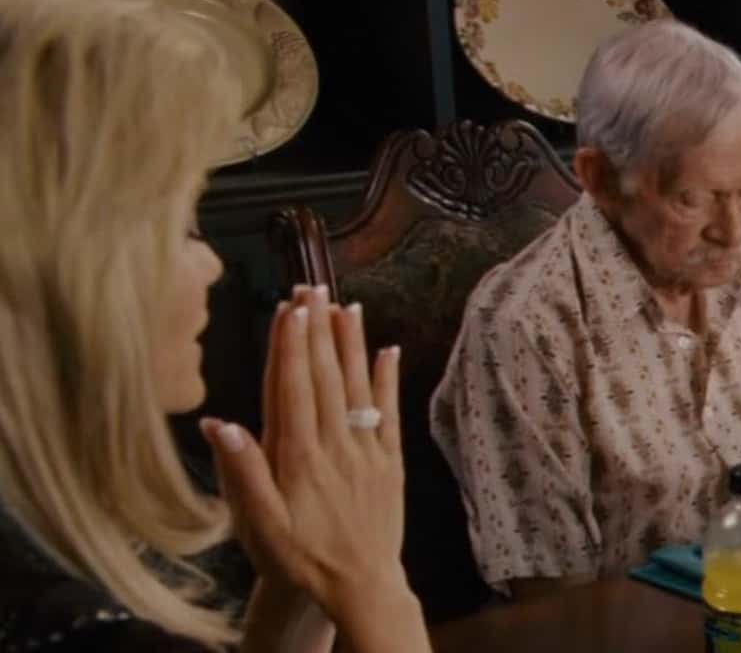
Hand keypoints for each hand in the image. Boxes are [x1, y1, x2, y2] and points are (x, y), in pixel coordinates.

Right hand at [203, 286, 413, 631]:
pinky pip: (389, 413)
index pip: (291, 388)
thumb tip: (218, 424)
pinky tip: (387, 350)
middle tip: (311, 287)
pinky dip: (387, 380)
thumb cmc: (298, 558)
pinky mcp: (390, 463)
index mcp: (298, 456)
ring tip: (344, 305)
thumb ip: (241, 472)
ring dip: (350, 344)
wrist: (359, 586)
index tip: (287, 308)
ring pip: (356, 387)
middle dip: (316, 330)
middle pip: (323, 377)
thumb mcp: (258, 524)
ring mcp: (366, 451)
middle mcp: (335, 446)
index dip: (289, 346)